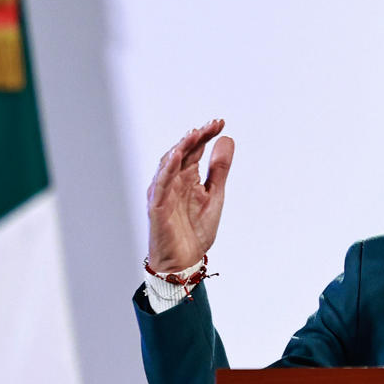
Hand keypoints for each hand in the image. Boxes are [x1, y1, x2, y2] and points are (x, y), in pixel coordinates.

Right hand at [146, 119, 233, 271]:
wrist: (185, 260)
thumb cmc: (195, 230)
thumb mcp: (215, 195)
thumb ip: (219, 169)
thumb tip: (227, 139)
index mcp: (187, 177)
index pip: (195, 150)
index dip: (206, 135)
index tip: (221, 123)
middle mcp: (173, 181)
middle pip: (182, 152)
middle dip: (196, 137)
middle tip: (212, 124)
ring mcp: (163, 193)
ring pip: (168, 164)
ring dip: (180, 148)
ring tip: (195, 134)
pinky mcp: (157, 207)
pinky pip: (160, 185)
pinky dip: (166, 170)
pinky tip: (176, 156)